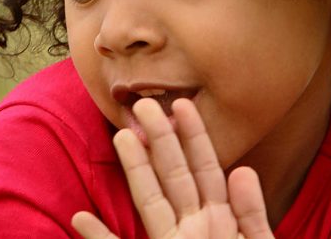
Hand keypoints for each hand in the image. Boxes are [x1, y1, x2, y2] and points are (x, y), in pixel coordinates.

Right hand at [72, 98, 273, 238]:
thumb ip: (250, 215)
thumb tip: (242, 170)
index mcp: (220, 220)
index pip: (205, 170)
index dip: (194, 138)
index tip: (182, 106)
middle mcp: (192, 227)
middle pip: (174, 175)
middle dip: (161, 139)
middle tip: (144, 104)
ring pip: (150, 201)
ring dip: (135, 170)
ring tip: (121, 137)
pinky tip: (80, 219)